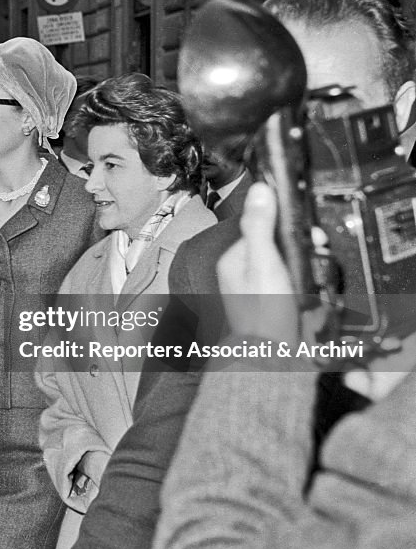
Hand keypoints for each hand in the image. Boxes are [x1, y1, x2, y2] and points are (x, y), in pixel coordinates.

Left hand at [217, 182, 298, 341]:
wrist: (272, 358)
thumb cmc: (264, 312)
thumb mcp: (264, 261)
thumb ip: (261, 226)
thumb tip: (259, 190)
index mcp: (233, 259)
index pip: (261, 229)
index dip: (288, 228)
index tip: (309, 233)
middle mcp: (241, 273)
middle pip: (276, 248)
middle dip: (299, 249)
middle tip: (314, 254)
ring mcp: (257, 290)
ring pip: (286, 266)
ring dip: (304, 268)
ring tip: (309, 280)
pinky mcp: (273, 305)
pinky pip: (292, 286)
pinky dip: (303, 287)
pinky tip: (309, 295)